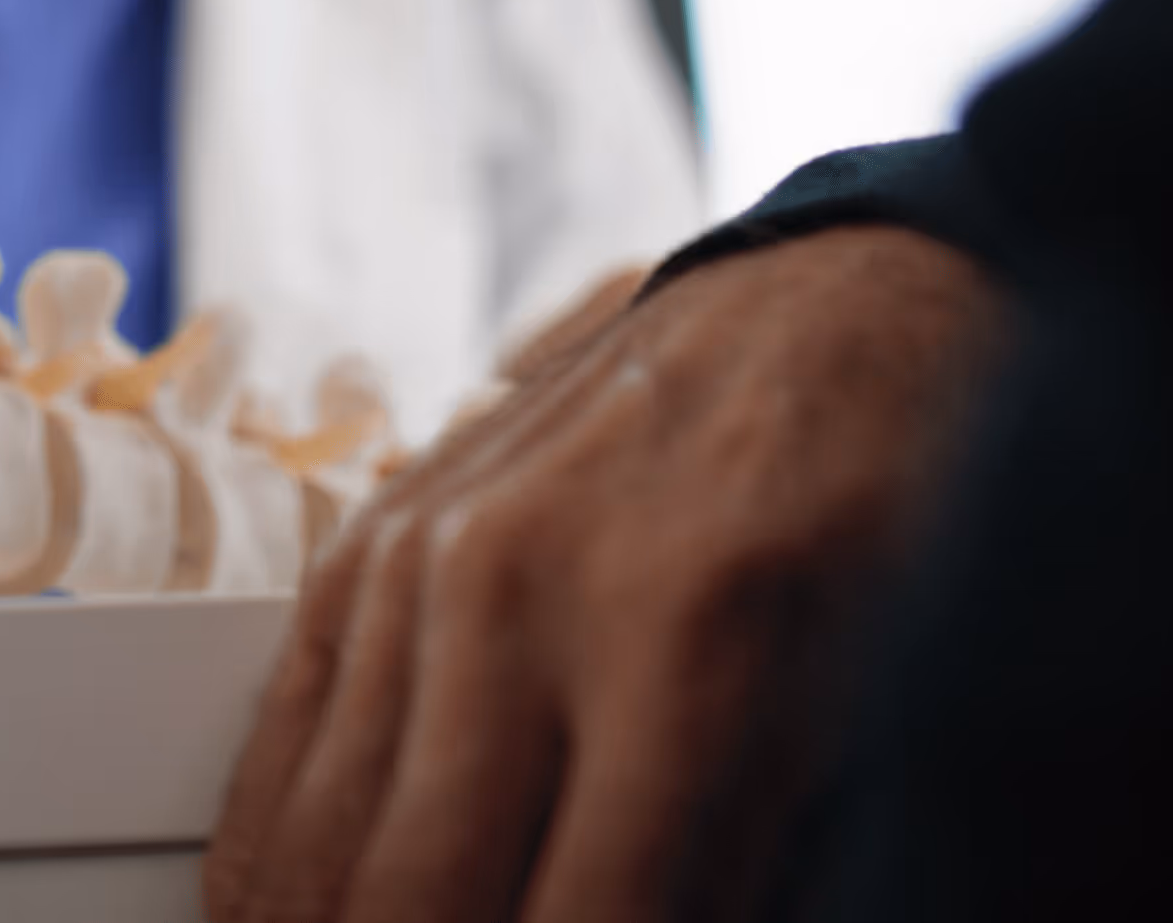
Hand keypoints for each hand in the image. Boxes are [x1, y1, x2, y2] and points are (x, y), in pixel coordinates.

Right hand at [205, 227, 1004, 922]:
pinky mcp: (368, 549)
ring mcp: (422, 564)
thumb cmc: (899, 518)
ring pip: (316, 852)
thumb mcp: (885, 722)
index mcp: (682, 650)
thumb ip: (756, 873)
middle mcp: (519, 598)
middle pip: (410, 907)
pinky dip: (274, 872)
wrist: (839, 309)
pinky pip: (277, 755)